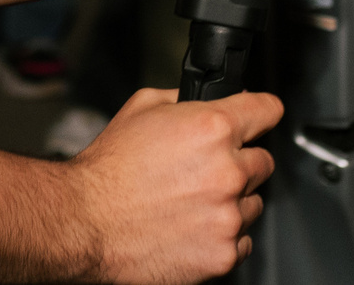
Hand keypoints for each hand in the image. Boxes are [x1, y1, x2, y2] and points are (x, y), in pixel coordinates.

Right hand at [67, 86, 280, 283]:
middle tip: (205, 171)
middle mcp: (228, 171)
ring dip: (232, 202)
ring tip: (192, 203)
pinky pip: (242, 241)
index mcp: (213, 128)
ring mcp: (228, 215)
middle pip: (263, 162)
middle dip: (239, 163)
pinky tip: (193, 228)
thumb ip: (184, 100)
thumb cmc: (108, 170)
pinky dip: (223, 237)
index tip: (260, 118)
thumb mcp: (142, 108)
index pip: (268, 110)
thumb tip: (211, 99)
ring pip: (253, 204)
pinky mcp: (223, 253)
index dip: (262, 112)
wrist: (85, 223)